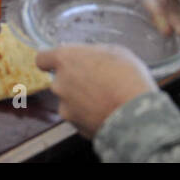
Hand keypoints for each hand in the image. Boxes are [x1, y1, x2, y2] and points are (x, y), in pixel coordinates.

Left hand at [36, 44, 156, 138]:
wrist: (137, 116)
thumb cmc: (128, 78)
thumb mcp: (115, 52)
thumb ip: (93, 54)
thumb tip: (89, 57)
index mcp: (65, 59)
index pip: (42, 58)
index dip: (50, 61)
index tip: (60, 63)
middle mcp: (59, 84)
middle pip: (60, 81)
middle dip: (75, 82)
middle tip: (98, 82)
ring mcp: (65, 108)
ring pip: (70, 101)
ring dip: (83, 100)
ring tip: (107, 99)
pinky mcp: (75, 127)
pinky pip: (80, 118)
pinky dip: (90, 116)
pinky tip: (108, 112)